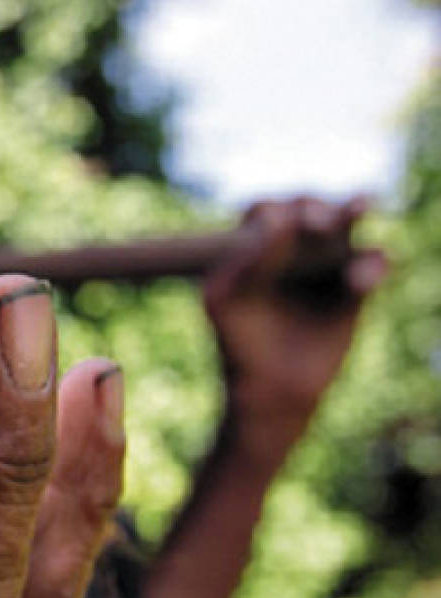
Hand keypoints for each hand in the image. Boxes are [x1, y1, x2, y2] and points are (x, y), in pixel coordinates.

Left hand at [204, 196, 386, 422]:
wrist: (269, 389)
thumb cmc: (238, 342)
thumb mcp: (225, 300)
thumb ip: (245, 262)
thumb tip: (278, 222)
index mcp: (256, 246)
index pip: (267, 212)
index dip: (272, 212)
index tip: (272, 225)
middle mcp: (294, 248)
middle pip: (311, 211)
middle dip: (315, 210)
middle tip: (315, 226)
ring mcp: (327, 265)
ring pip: (348, 226)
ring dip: (354, 210)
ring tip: (359, 207)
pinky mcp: (355, 288)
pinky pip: (373, 264)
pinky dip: (371, 265)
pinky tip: (359, 279)